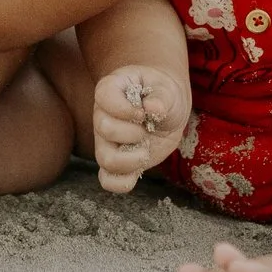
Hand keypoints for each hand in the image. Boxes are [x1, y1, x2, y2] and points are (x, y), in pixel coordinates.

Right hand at [90, 64, 190, 193]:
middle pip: (105, 130)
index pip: (104, 98)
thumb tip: (153, 107)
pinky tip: (139, 171)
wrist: (168, 110)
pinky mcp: (117, 162)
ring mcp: (106, 142)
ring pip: (105, 159)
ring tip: (146, 151)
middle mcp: (102, 116)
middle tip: (147, 129)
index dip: (124, 109)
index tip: (143, 113)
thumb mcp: (168, 89)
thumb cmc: (164, 94)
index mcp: (111, 91)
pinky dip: (122, 182)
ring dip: (130, 159)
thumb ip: (162, 96)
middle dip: (132, 133)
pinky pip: (108, 180)